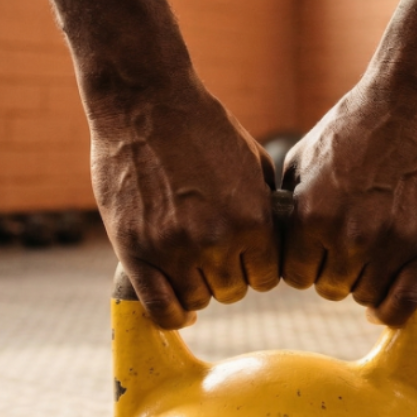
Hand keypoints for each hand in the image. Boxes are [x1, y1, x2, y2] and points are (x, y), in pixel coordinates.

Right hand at [91, 87, 279, 328]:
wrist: (147, 103)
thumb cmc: (203, 127)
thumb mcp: (253, 164)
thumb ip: (265, 208)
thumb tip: (281, 241)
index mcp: (252, 221)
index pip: (267, 277)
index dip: (256, 268)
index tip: (244, 257)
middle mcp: (217, 241)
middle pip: (233, 291)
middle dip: (227, 276)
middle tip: (213, 254)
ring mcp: (173, 248)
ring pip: (197, 300)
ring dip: (197, 287)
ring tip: (190, 265)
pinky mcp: (135, 251)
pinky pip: (160, 308)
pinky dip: (171, 313)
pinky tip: (177, 305)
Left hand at [280, 77, 416, 325]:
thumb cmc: (357, 124)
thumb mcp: (304, 157)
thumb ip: (288, 205)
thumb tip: (269, 240)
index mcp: (310, 214)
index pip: (293, 275)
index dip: (305, 265)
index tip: (318, 252)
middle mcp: (347, 234)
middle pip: (329, 289)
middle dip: (336, 272)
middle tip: (351, 248)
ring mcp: (390, 243)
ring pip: (365, 297)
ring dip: (366, 283)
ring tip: (374, 257)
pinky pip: (402, 306)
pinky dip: (391, 312)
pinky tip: (386, 304)